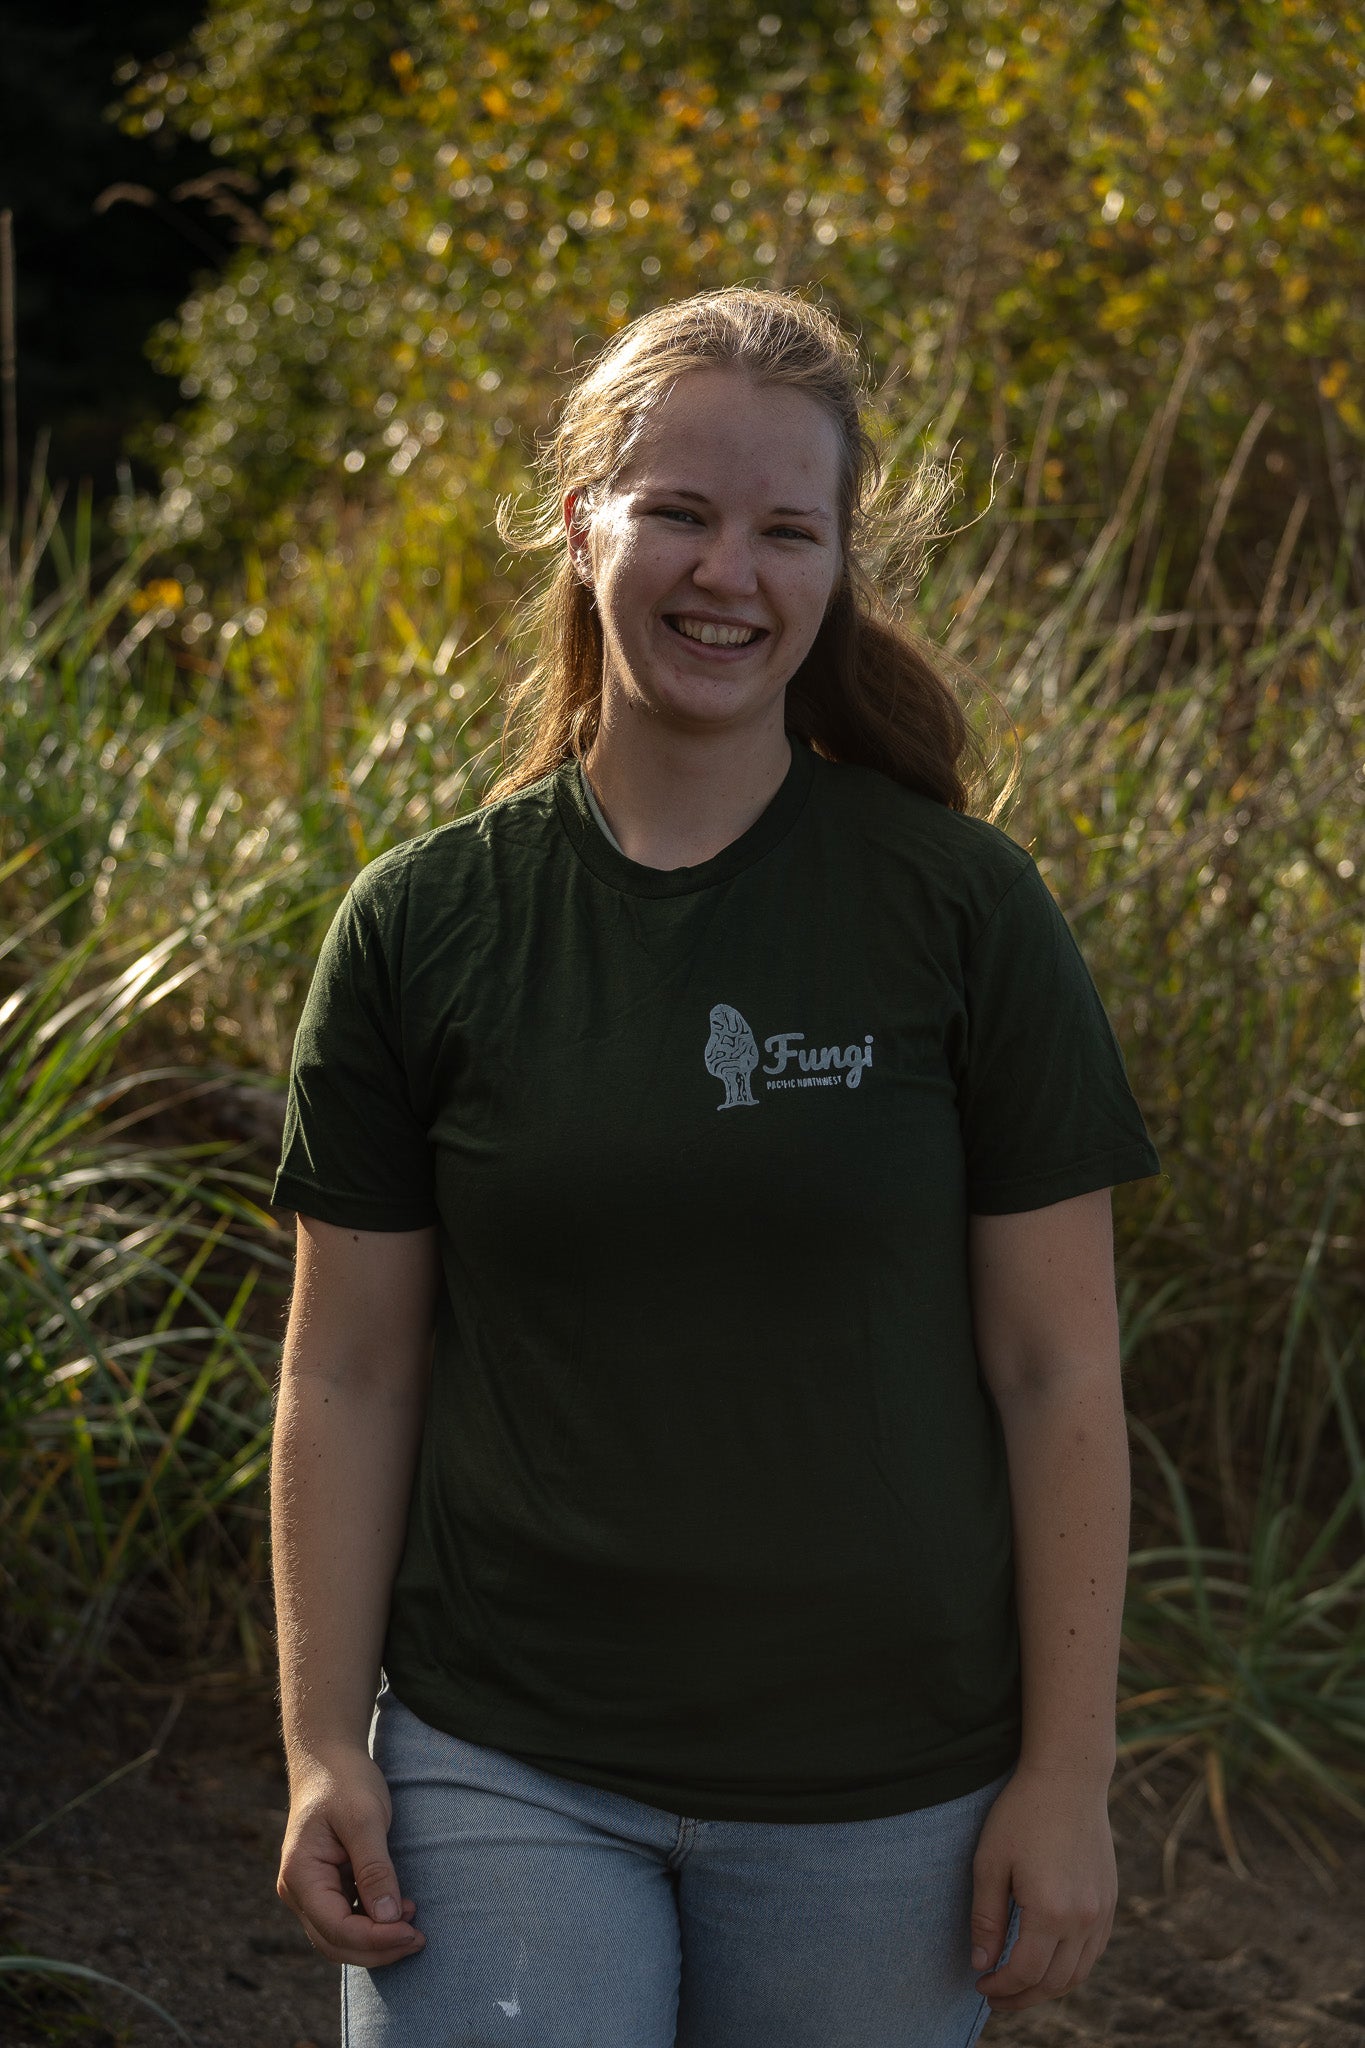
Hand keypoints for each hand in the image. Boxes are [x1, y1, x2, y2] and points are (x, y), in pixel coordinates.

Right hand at [277, 1746, 425, 1967]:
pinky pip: (344, 1920)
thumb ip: (375, 1869)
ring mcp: (308, 1891)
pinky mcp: (324, 1887)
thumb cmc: (345, 1781)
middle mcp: (297, 1890)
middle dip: (378, 1948)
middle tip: (419, 1938)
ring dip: (376, 1941)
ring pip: (339, 1937)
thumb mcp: (365, 1819)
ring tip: (413, 1924)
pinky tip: (398, 1912)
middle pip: (336, 1942)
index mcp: (300, 1874)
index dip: (375, 1939)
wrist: (327, 1758)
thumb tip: (389, 1919)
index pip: (336, 1927)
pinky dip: (371, 1925)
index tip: (412, 1932)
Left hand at [969, 1763, 1115, 2012]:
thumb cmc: (1022, 1814)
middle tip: (995, 1997)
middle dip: (1022, 1997)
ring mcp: (1102, 1912)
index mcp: (1050, 1912)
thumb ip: (986, 1918)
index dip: (1001, 1986)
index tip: (980, 1984)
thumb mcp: (990, 1862)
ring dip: (1048, 1989)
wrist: (1068, 1778)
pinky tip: (1049, 1963)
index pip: (1025, 1973)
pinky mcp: (1110, 1901)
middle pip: (1054, 1982)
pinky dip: (1071, 1968)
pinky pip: (1093, 1952)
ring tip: (1020, 1987)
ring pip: (1078, 1973)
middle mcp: (1083, 1919)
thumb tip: (981, 1964)